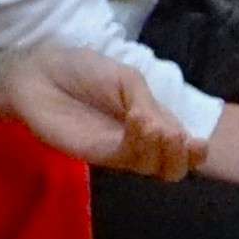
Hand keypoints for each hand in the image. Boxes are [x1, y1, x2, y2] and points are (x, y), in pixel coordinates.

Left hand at [3, 42, 201, 178]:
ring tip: (155, 126)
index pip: (183, 148)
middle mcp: (140, 140)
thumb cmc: (83, 71)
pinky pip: (125, 158)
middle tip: (178, 139)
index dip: (196, 152)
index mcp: (153, 120)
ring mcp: (117, 149)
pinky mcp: (94, 154)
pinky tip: (139, 122)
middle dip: (183, 158)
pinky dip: (139, 143)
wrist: (41, 73)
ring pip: (152, 167)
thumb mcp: (127, 79)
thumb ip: (148, 103)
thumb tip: (168, 131)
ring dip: (162, 149)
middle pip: (172, 167)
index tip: (197, 141)